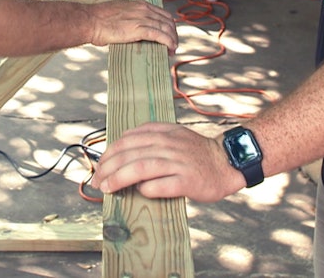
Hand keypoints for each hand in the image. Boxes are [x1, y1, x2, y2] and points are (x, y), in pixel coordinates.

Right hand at [90, 0, 177, 53]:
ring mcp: (142, 18)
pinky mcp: (139, 29)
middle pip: (168, 21)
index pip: (162, 13)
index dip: (169, 24)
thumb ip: (128, 16)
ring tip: (173, 49)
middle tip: (174, 44)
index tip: (170, 34)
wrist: (90, 20)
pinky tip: (170, 49)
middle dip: (173, 33)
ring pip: (166, 28)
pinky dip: (168, 42)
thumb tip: (129, 25)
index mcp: (139, 4)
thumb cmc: (98, 18)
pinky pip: (160, 36)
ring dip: (173, 40)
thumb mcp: (118, 11)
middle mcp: (144, 9)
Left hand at [91, 123, 243, 201]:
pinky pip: (161, 185)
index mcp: (164, 132)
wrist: (226, 162)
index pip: (128, 139)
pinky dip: (147, 189)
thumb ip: (151, 137)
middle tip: (98, 181)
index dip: (109, 153)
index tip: (100, 166)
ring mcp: (179, 162)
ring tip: (107, 188)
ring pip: (141, 168)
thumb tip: (122, 147)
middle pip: (130, 154)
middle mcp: (169, 145)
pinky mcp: (187, 180)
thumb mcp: (173, 135)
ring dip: (120, 179)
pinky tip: (140, 192)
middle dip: (108, 168)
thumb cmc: (196, 153)